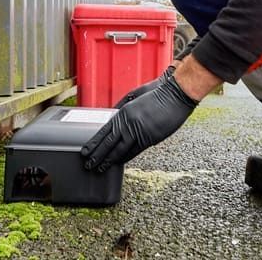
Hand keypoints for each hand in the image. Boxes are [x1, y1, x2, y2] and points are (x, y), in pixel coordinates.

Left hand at [81, 73, 197, 171]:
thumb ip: (123, 108)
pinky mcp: (150, 138)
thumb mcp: (134, 97)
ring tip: (101, 168)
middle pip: (109, 143)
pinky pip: (135, 150)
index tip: (86, 151)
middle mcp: (128, 123)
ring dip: (110, 160)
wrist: (174, 95)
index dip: (94, 143)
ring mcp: (139, 132)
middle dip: (98, 155)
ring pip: (120, 150)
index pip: (104, 131)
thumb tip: (114, 117)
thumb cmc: (157, 92)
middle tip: (89, 165)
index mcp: (123, 113)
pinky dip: (126, 157)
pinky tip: (119, 162)